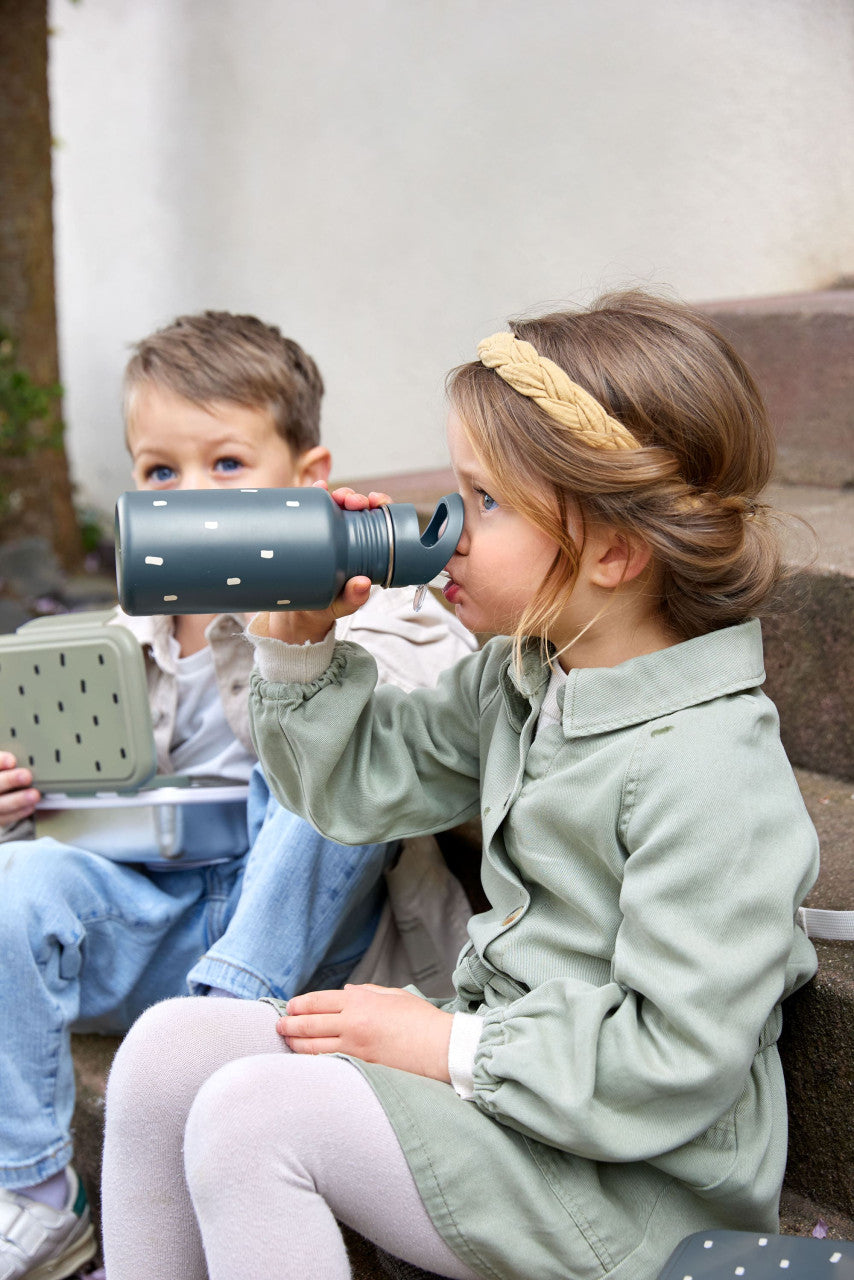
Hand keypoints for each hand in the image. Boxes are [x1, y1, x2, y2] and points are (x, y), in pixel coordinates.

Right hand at [0, 752, 40, 826]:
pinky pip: (5, 818)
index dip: (0, 762)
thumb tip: (23, 759)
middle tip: (26, 776)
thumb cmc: (6, 777)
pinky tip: (30, 806)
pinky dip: (18, 812)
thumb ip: (10, 763)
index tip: (12, 760)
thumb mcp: (7, 769)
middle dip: (10, 780)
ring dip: (18, 799)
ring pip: (0, 804)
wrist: (2, 794)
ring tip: (34, 795)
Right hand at [257, 483, 393, 645]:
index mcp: (364, 550)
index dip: (381, 505)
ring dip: (338, 493)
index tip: (377, 502)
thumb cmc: (327, 606)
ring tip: (334, 495)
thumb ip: (353, 599)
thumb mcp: (342, 605)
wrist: (297, 613)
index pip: (378, 520)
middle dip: (356, 497)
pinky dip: (314, 494)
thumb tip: (363, 584)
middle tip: (353, 501)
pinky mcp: (306, 532)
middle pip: (355, 508)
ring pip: (335, 505)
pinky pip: (310, 510)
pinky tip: (316, 487)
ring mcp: (326, 533)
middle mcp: (346, 537)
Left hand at [278, 983, 452, 1082]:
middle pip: (310, 1023)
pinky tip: (305, 1059)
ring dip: (295, 1043)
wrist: (440, 1047)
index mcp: (361, 1001)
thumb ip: (367, 992)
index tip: (290, 1007)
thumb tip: (347, 993)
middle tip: (279, 1025)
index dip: (300, 1004)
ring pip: (314, 1045)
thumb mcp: (393, 996)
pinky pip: (328, 1062)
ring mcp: (355, 1046)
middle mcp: (353, 1022)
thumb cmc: (421, 1019)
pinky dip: (313, 1059)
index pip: (319, 1001)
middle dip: (290, 1023)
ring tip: (286, 1041)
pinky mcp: (360, 1066)